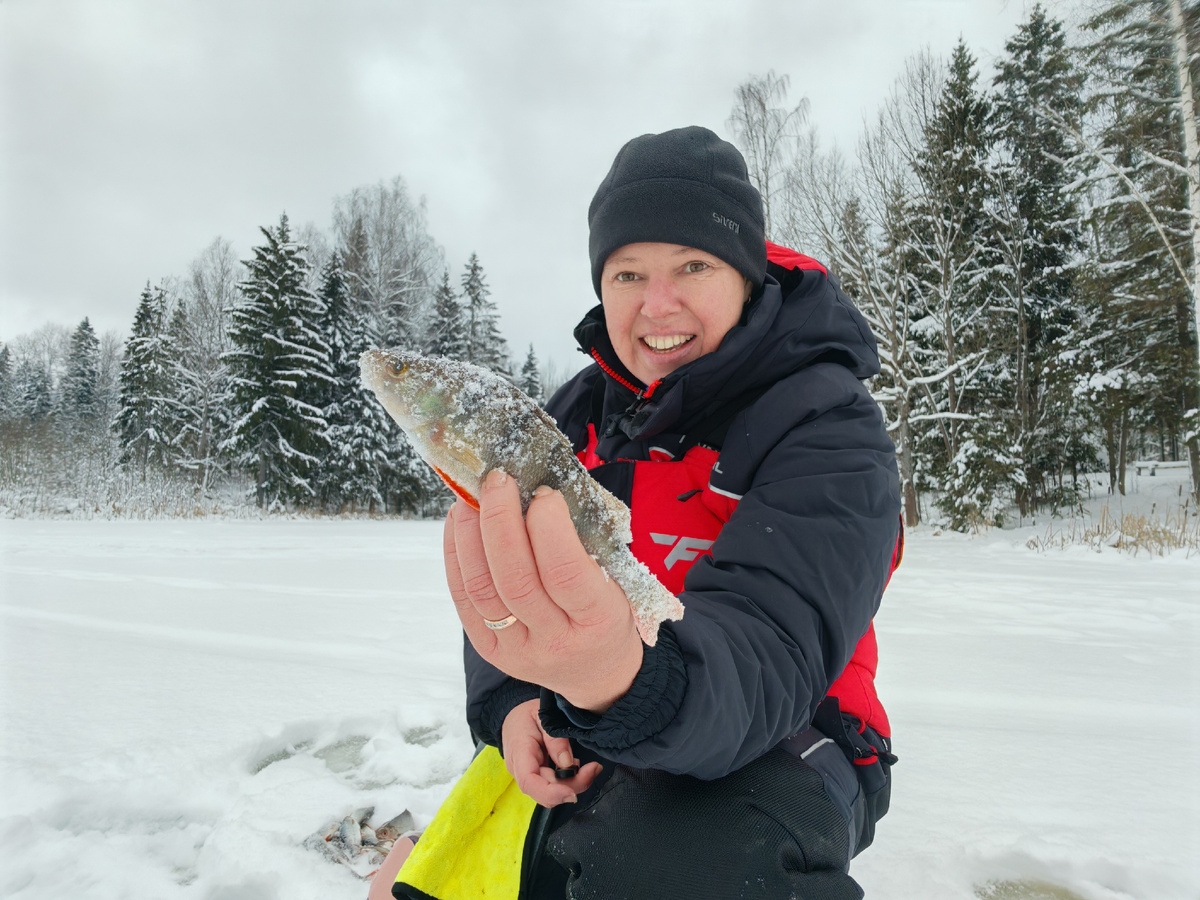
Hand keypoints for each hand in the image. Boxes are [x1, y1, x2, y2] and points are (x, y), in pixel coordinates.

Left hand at [444, 469, 643, 712]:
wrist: (596, 673)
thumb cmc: (608, 614)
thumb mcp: (618, 582)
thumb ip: (584, 545)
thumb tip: (537, 492)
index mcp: (598, 620)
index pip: (565, 572)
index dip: (548, 527)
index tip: (544, 494)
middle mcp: (555, 640)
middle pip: (515, 578)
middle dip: (500, 520)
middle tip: (498, 480)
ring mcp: (518, 650)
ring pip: (482, 588)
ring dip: (470, 534)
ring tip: (469, 496)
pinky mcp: (489, 651)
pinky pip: (463, 599)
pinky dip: (456, 556)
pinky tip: (458, 524)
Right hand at [501, 699, 602, 805]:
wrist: (513, 718)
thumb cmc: (527, 714)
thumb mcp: (542, 715)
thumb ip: (554, 738)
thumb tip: (567, 763)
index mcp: (519, 751)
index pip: (529, 782)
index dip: (550, 793)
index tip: (572, 793)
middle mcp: (520, 769)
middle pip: (545, 790)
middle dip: (573, 784)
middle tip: (595, 768)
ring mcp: (527, 776)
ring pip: (551, 791)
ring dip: (573, 783)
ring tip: (589, 767)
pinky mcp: (536, 777)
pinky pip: (552, 785)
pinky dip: (568, 780)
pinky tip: (576, 766)